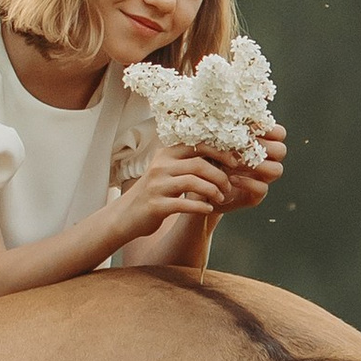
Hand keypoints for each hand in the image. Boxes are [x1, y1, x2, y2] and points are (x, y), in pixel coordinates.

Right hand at [109, 146, 245, 243]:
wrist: (126, 216)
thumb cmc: (154, 193)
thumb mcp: (166, 171)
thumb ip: (187, 163)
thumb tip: (221, 156)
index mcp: (165, 154)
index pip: (197, 145)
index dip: (220, 152)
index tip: (234, 163)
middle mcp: (160, 167)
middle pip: (199, 164)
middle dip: (220, 176)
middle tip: (228, 187)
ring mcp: (157, 186)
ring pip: (193, 182)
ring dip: (213, 191)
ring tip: (221, 198)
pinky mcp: (156, 206)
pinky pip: (184, 204)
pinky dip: (200, 206)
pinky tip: (208, 209)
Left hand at [208, 117, 286, 216]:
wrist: (200, 185)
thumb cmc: (208, 158)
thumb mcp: (215, 141)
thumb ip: (227, 130)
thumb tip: (230, 115)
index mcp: (261, 144)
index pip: (279, 133)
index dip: (269, 129)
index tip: (251, 128)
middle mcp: (266, 161)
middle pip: (281, 150)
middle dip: (264, 147)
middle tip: (244, 146)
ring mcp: (263, 179)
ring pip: (277, 170)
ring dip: (258, 164)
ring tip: (236, 162)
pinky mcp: (255, 196)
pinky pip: (262, 188)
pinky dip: (247, 182)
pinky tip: (230, 178)